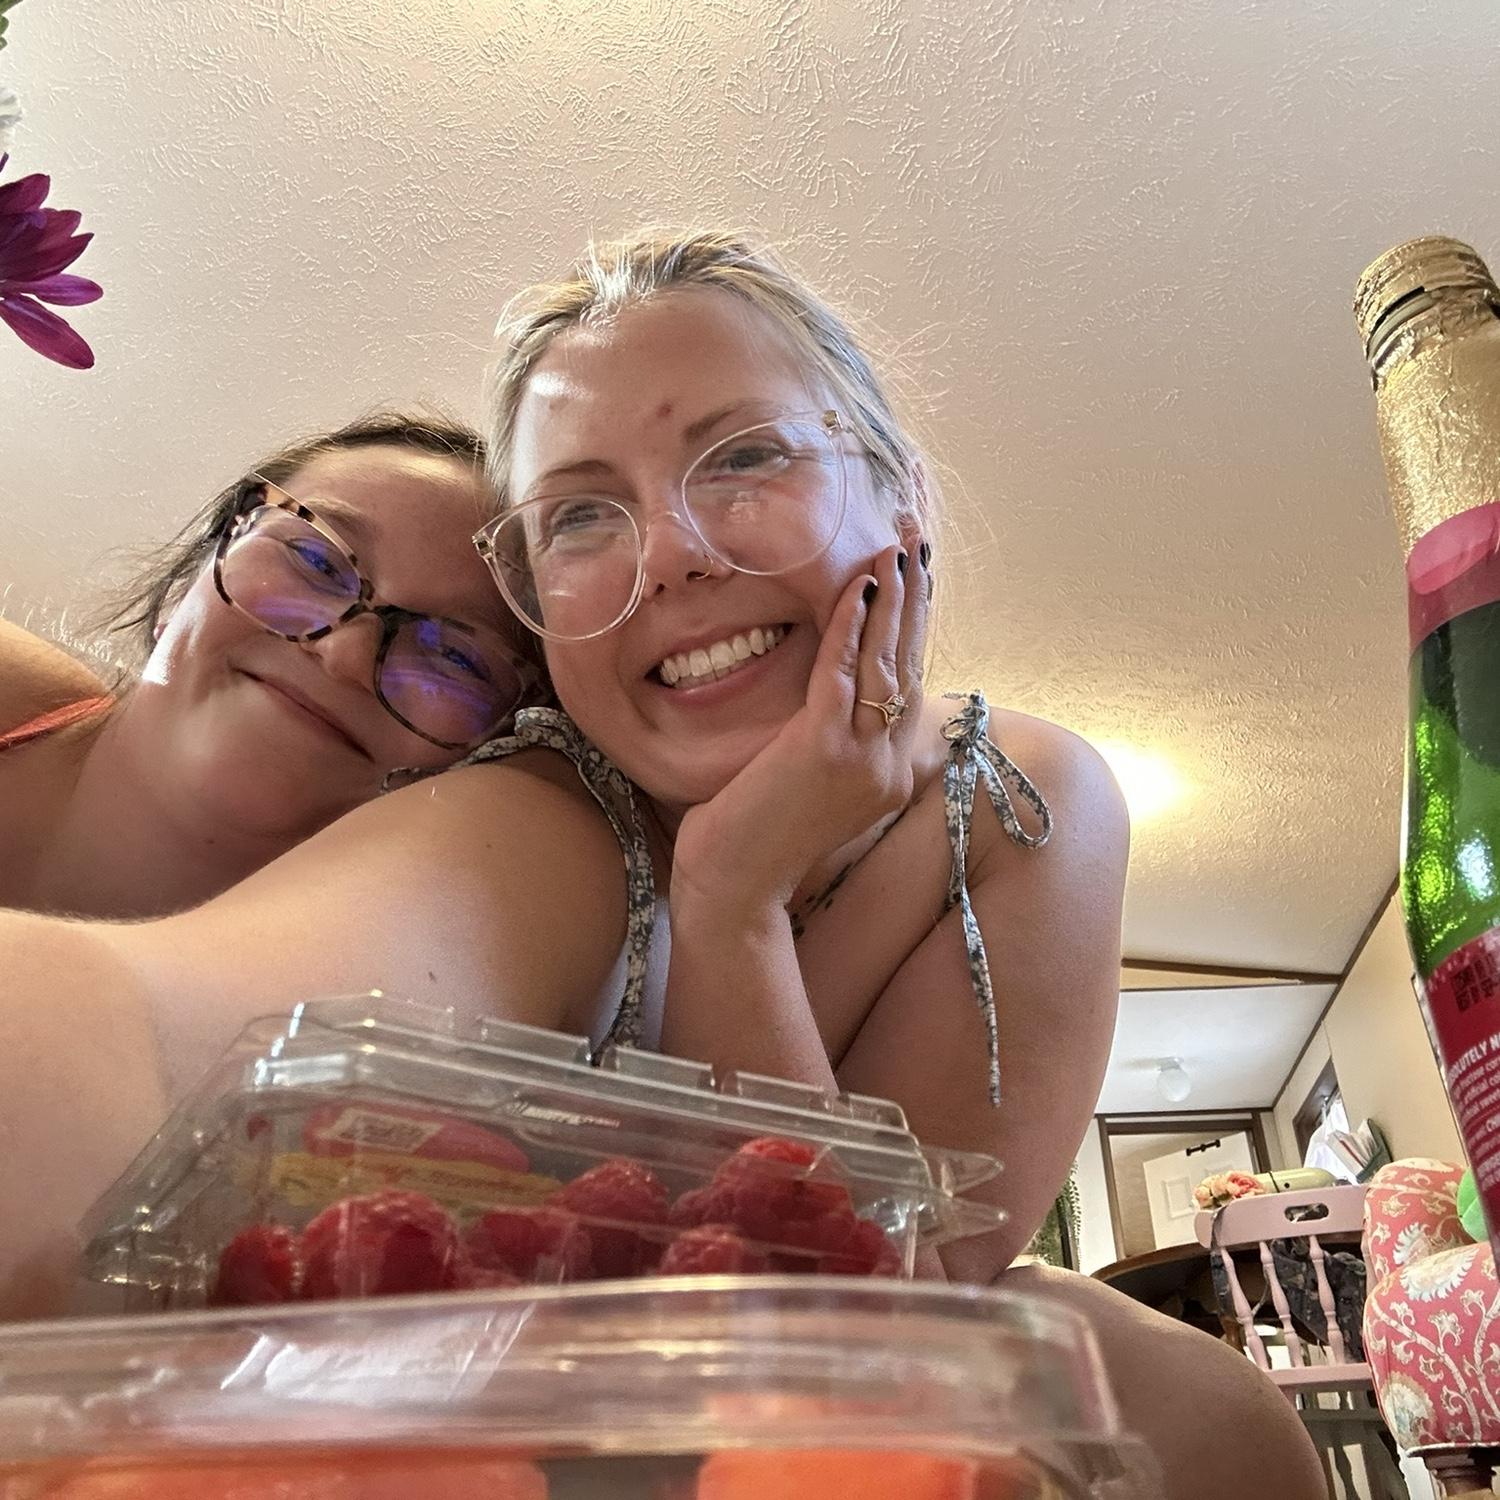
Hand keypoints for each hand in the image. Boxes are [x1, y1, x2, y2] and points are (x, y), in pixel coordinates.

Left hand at [670, 535, 929, 919]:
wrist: (732, 889)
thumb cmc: (756, 835)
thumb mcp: (808, 780)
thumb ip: (832, 736)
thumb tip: (835, 685)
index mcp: (889, 772)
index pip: (909, 682)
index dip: (914, 623)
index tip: (914, 571)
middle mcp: (890, 767)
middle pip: (910, 664)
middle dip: (915, 596)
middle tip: (918, 537)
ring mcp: (864, 761)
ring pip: (887, 664)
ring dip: (892, 600)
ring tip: (896, 550)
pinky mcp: (826, 753)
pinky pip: (845, 676)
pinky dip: (852, 628)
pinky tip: (855, 589)